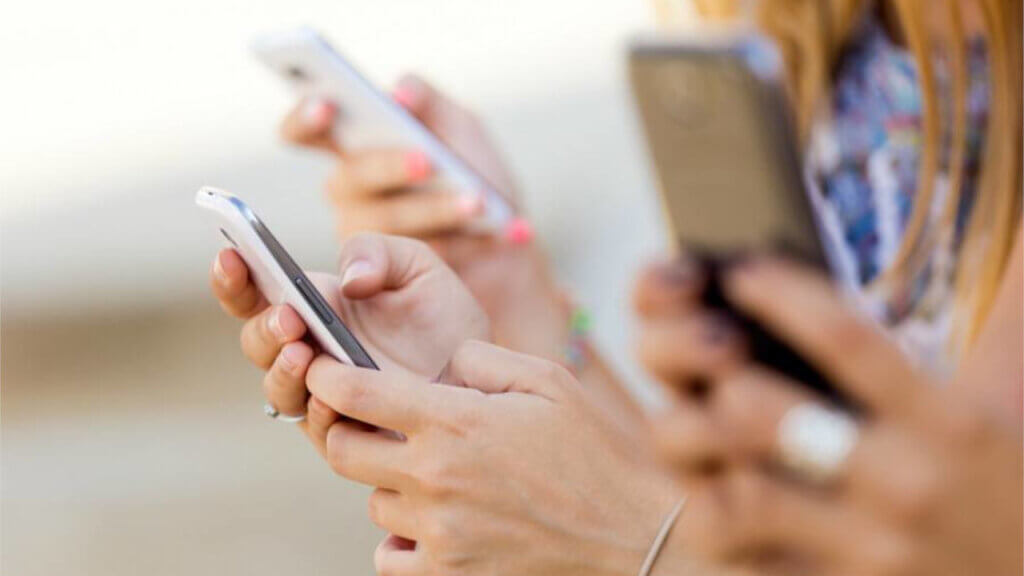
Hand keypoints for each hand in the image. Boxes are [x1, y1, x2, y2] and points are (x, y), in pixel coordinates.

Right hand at [209, 232, 489, 450]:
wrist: (485, 370)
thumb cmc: (442, 314)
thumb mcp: (415, 265)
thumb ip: (376, 253)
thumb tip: (348, 279)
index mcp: (312, 304)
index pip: (254, 292)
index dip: (233, 277)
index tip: (230, 257)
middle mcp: (307, 349)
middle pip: (257, 342)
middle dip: (264, 328)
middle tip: (289, 316)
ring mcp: (323, 392)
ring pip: (278, 388)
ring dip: (283, 371)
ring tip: (305, 352)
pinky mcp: (348, 430)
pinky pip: (318, 427)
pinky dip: (318, 410)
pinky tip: (331, 395)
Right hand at [279, 75, 568, 362]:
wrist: (508, 251)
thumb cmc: (478, 183)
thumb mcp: (462, 131)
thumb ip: (432, 103)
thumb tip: (399, 92)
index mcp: (357, 150)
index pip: (306, 131)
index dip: (305, 119)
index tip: (327, 107)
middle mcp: (350, 195)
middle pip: (351, 178)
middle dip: (390, 167)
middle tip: (425, 161)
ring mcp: (362, 241)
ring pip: (383, 223)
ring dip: (435, 208)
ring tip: (477, 202)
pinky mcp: (387, 281)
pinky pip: (407, 262)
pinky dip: (460, 240)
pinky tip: (500, 231)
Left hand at [302, 340, 679, 575]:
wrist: (630, 537)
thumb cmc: (593, 453)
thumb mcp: (547, 382)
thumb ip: (483, 359)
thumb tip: (442, 361)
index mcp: (454, 421)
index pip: (355, 393)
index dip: (325, 376)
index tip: (321, 370)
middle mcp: (434, 476)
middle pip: (341, 451)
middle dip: (346, 430)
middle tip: (375, 426)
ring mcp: (437, 531)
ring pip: (372, 501)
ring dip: (389, 484)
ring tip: (434, 476)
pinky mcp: (447, 574)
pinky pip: (389, 554)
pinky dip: (401, 537)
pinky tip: (434, 522)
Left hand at [649, 258, 1022, 575]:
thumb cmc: (1017, 481)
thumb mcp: (1015, 394)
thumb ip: (1006, 317)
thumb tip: (1022, 222)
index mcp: (949, 422)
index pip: (845, 339)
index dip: (779, 295)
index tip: (740, 273)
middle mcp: (904, 484)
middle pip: (766, 416)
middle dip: (720, 379)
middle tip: (710, 362)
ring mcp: (869, 550)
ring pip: (744, 497)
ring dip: (703, 454)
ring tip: (695, 422)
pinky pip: (753, 560)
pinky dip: (718, 522)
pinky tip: (705, 487)